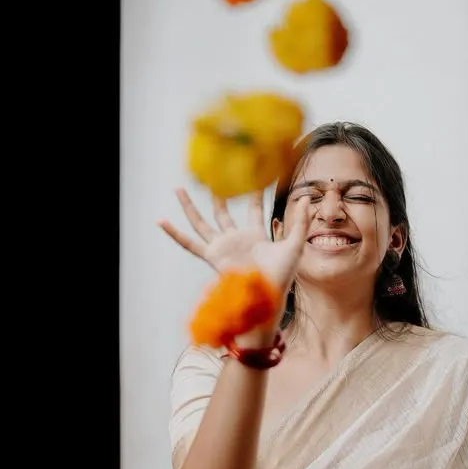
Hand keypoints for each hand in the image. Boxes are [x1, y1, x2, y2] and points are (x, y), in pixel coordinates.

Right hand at [157, 189, 310, 296]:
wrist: (268, 295)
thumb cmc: (282, 276)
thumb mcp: (295, 244)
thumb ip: (301, 221)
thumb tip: (306, 197)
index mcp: (255, 236)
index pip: (254, 208)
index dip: (255, 192)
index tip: (253, 173)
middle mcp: (236, 239)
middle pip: (223, 212)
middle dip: (218, 194)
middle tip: (212, 174)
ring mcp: (222, 247)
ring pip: (202, 223)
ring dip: (189, 206)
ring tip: (178, 189)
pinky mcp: (212, 256)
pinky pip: (190, 244)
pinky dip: (174, 234)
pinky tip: (161, 221)